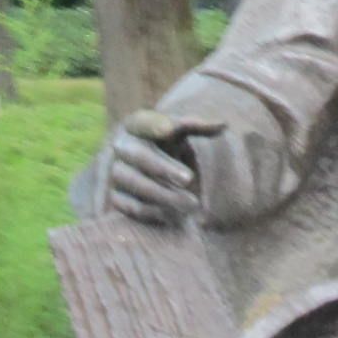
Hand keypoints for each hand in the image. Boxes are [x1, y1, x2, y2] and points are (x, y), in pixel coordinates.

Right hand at [107, 110, 224, 226]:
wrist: (149, 172)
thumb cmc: (168, 146)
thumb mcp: (181, 134)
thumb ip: (199, 127)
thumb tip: (223, 124)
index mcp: (137, 125)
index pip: (143, 121)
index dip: (155, 124)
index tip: (170, 129)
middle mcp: (122, 146)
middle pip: (139, 155)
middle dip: (164, 168)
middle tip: (189, 178)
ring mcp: (116, 171)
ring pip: (136, 183)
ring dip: (164, 195)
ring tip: (192, 204)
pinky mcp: (114, 196)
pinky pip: (130, 206)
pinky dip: (152, 212)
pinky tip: (173, 216)